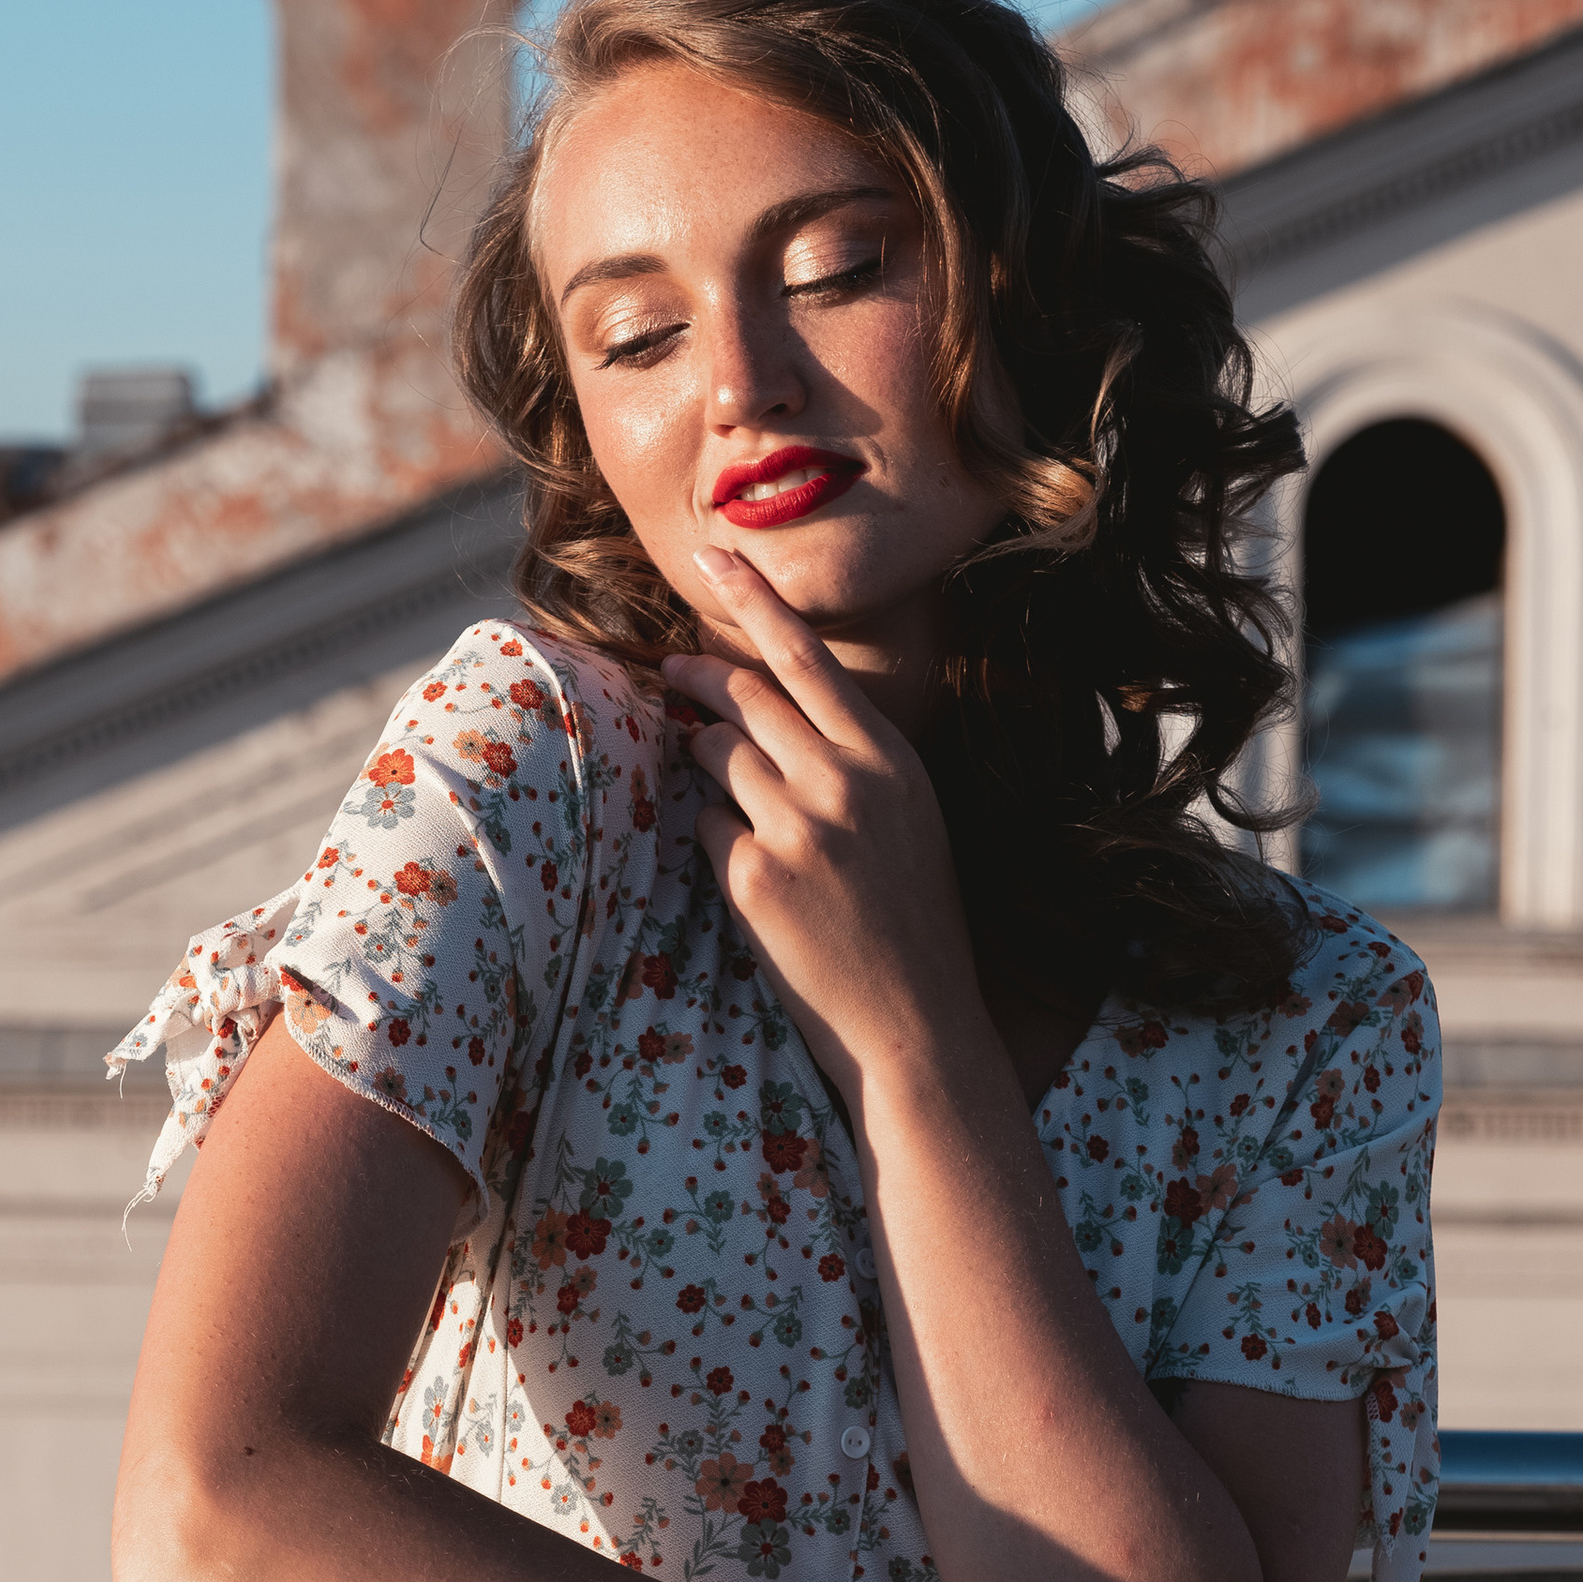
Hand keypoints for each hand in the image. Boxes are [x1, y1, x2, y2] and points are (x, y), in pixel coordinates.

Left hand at [662, 547, 978, 1107]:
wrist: (915, 1025)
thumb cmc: (909, 922)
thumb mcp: (908, 818)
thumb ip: (852, 758)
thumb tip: (774, 710)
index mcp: (887, 759)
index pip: (808, 658)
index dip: (755, 601)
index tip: (715, 556)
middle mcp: (843, 781)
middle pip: (742, 697)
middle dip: (694, 679)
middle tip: (667, 672)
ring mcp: (797, 828)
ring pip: (713, 758)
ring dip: (702, 766)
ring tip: (736, 804)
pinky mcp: (754, 879)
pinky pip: (704, 827)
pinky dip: (713, 840)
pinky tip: (752, 878)